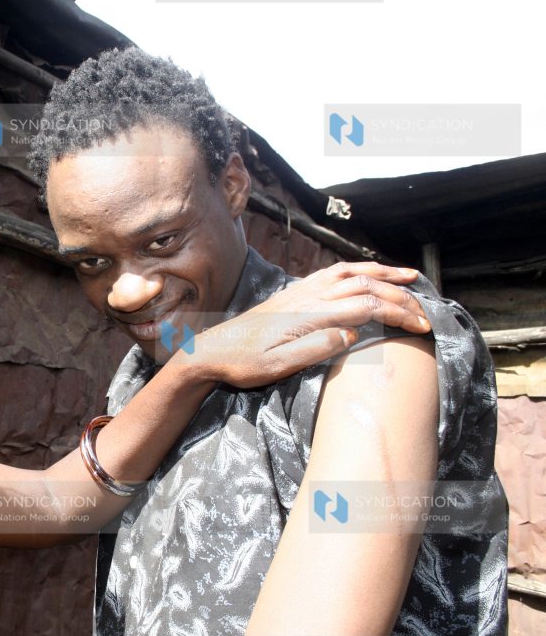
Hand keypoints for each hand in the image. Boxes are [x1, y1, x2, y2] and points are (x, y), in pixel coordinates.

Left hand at [176, 262, 429, 387]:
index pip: (366, 306)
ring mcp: (299, 292)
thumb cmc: (242, 364)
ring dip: (382, 273)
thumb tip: (351, 332)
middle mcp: (306, 296)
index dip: (398, 313)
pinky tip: (366, 274)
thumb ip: (314, 349)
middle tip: (425, 312)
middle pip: (364, 286)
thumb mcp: (277, 367)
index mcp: (308, 314)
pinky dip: (357, 269)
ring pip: (349, 273)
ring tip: (409, 277)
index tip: (422, 327)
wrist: (209, 351)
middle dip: (400, 295)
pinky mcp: (292, 293)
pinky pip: (331, 272)